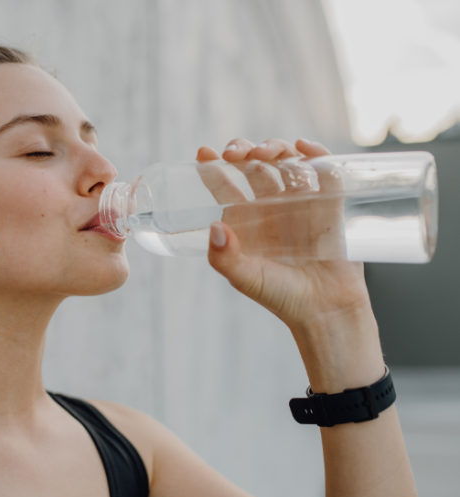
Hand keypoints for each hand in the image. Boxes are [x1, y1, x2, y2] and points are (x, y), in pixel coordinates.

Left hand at [198, 139, 383, 392]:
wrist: (326, 311)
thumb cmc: (281, 297)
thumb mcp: (245, 278)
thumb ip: (224, 257)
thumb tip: (215, 227)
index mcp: (245, 221)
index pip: (225, 186)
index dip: (212, 167)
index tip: (203, 151)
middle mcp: (270, 208)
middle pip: (255, 167)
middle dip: (245, 152)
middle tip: (238, 153)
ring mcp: (301, 203)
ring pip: (286, 163)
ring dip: (276, 149)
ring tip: (267, 153)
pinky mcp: (331, 205)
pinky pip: (325, 172)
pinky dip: (317, 155)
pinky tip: (304, 148)